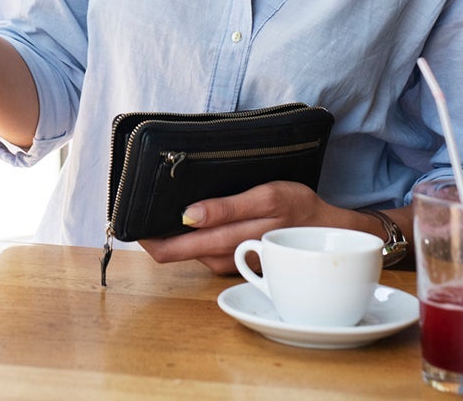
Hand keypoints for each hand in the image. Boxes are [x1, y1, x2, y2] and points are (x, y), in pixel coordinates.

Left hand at [138, 181, 370, 274]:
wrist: (330, 235)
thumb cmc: (297, 206)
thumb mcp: (268, 194)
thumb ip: (226, 207)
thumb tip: (188, 216)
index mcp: (242, 228)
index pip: (186, 238)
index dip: (154, 235)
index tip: (134, 222)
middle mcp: (238, 249)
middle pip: (183, 251)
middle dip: (155, 240)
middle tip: (132, 225)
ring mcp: (237, 263)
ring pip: (194, 256)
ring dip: (173, 243)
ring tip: (153, 223)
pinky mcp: (241, 268)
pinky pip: (209, 258)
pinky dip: (193, 246)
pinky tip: (183, 232)